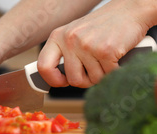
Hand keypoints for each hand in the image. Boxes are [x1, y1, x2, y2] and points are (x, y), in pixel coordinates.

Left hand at [37, 0, 151, 87]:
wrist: (130, 10)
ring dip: (102, 75)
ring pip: (92, 79)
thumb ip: (64, 53)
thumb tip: (55, 80)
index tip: (63, 82)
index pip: (43, 66)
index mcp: (57, 36)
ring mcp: (87, 45)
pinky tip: (115, 57)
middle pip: (73, 79)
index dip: (52, 80)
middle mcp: (69, 40)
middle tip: (94, 69)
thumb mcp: (75, 35)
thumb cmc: (102, 26)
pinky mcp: (105, 50)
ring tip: (105, 59)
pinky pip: (108, 75)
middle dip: (86, 80)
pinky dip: (114, 71)